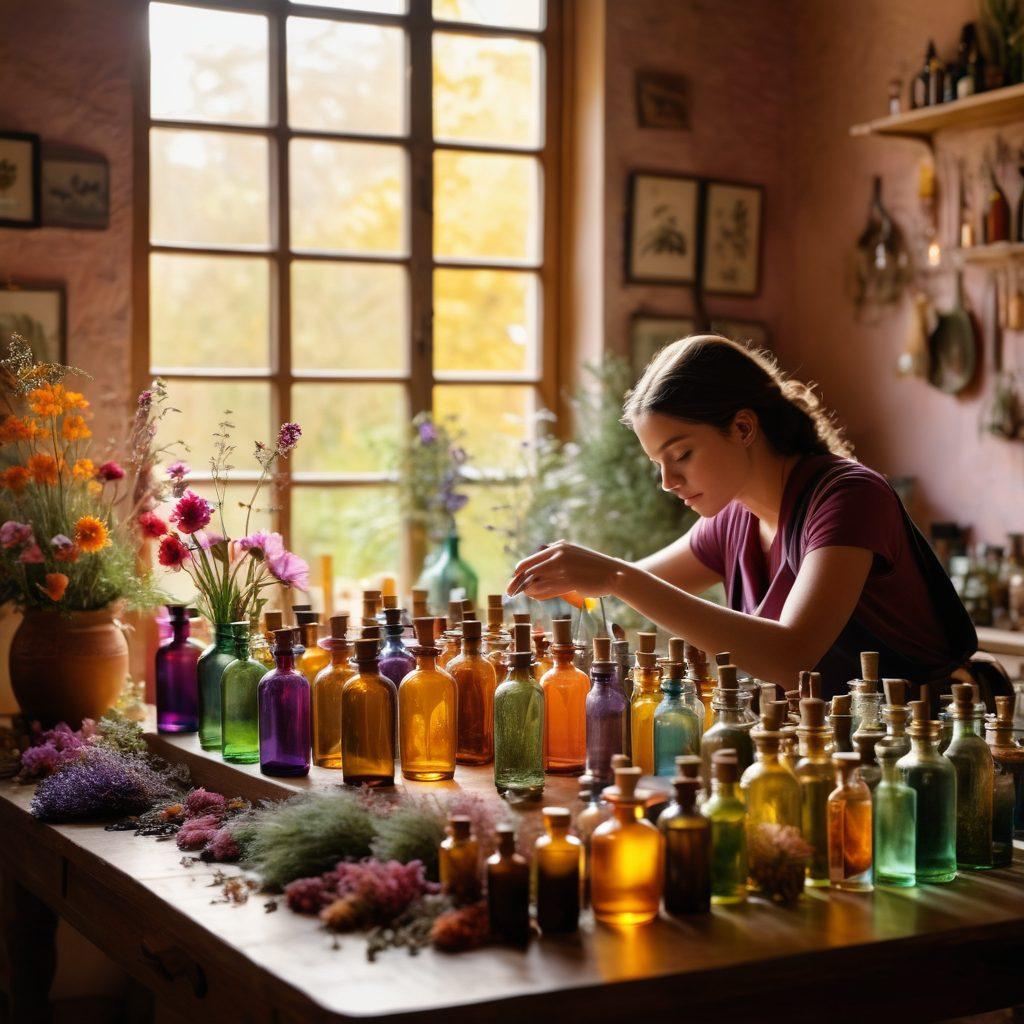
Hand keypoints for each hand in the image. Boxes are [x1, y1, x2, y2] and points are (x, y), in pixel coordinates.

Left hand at [506, 540, 623, 599]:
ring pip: (537, 582)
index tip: (513, 581)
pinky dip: (539, 594)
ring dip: (528, 590)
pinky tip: (535, 595)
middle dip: (516, 583)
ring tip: (527, 593)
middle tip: (510, 591)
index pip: (528, 561)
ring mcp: (564, 568)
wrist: (614, 573)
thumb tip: (534, 568)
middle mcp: (559, 556)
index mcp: (558, 547)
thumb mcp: (571, 554)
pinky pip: (548, 590)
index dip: (517, 573)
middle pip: (528, 572)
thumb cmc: (590, 567)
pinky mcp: (571, 581)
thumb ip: (554, 557)